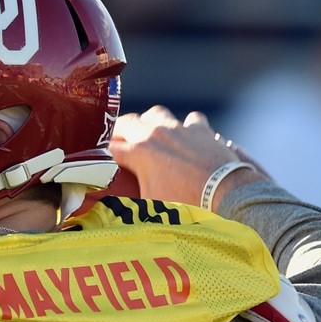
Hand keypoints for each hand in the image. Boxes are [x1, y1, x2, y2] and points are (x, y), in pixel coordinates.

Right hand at [108, 107, 269, 207]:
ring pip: (156, 114)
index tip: (94, 160)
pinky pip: (189, 120)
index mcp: (139, 152)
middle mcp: (156, 134)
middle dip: (117, 132)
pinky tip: (185, 137)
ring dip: (148, 122)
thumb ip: (129, 198)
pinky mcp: (201, 130)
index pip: (109, 148)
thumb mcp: (150, 204)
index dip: (98, 154)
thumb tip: (112, 207)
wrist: (225, 193)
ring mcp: (180, 129)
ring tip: (146, 133)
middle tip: (113, 143)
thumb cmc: (186, 204)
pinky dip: (185, 127)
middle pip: (127, 123)